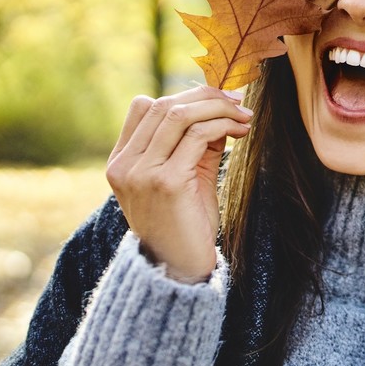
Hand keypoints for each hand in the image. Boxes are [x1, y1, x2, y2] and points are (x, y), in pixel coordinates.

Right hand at [105, 86, 252, 281]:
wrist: (180, 270)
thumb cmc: (185, 225)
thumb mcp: (186, 178)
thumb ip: (194, 145)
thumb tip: (219, 109)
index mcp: (121, 162)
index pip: (143, 107)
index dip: (182, 96)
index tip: (216, 99)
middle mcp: (125, 165)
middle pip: (163, 105)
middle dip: (205, 96)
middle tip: (237, 101)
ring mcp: (141, 172)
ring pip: (180, 115)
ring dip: (217, 108)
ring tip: (243, 115)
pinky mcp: (166, 181)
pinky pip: (196, 136)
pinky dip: (222, 126)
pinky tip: (240, 131)